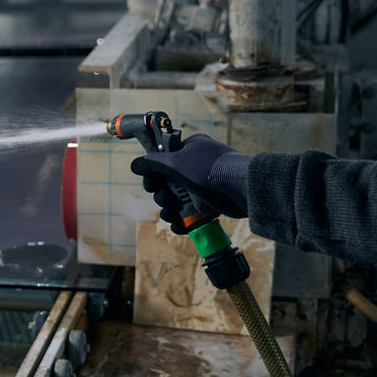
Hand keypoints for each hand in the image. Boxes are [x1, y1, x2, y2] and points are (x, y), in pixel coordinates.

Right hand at [130, 134, 250, 232]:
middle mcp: (196, 165)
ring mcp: (204, 184)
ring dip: (169, 210)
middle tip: (164, 199)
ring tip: (170, 216)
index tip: (151, 184)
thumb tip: (135, 164)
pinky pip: (192, 212)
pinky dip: (183, 221)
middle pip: (168, 183)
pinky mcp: (211, 202)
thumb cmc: (208, 169)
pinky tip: (178, 227)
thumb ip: (152, 163)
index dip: (154, 174)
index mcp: (190, 149)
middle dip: (162, 195)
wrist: (241, 187)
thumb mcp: (174, 162)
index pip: (164, 160)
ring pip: (179, 200)